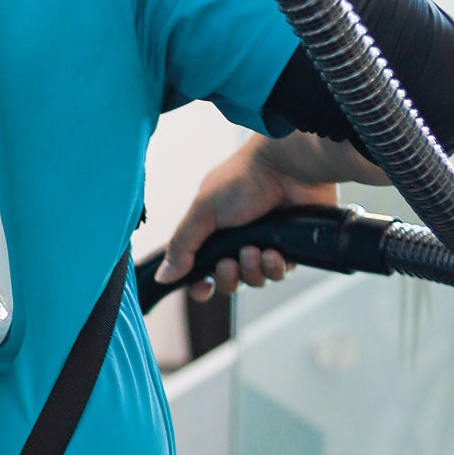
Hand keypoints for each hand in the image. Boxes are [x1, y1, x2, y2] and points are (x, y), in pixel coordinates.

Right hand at [156, 135, 338, 301]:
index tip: (202, 286)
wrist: (288, 167)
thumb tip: (163, 276)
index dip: (201, 283)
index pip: (201, 268)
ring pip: (254, 279)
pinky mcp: (290, 247)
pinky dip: (274, 267)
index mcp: (212, 230)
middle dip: (227, 277)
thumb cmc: (244, 179)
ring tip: (253, 250)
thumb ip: (182, 246)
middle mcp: (237, 239)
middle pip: (228, 280)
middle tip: (229, 262)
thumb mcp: (203, 211)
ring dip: (251, 270)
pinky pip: (279, 273)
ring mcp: (264, 243)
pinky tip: (273, 252)